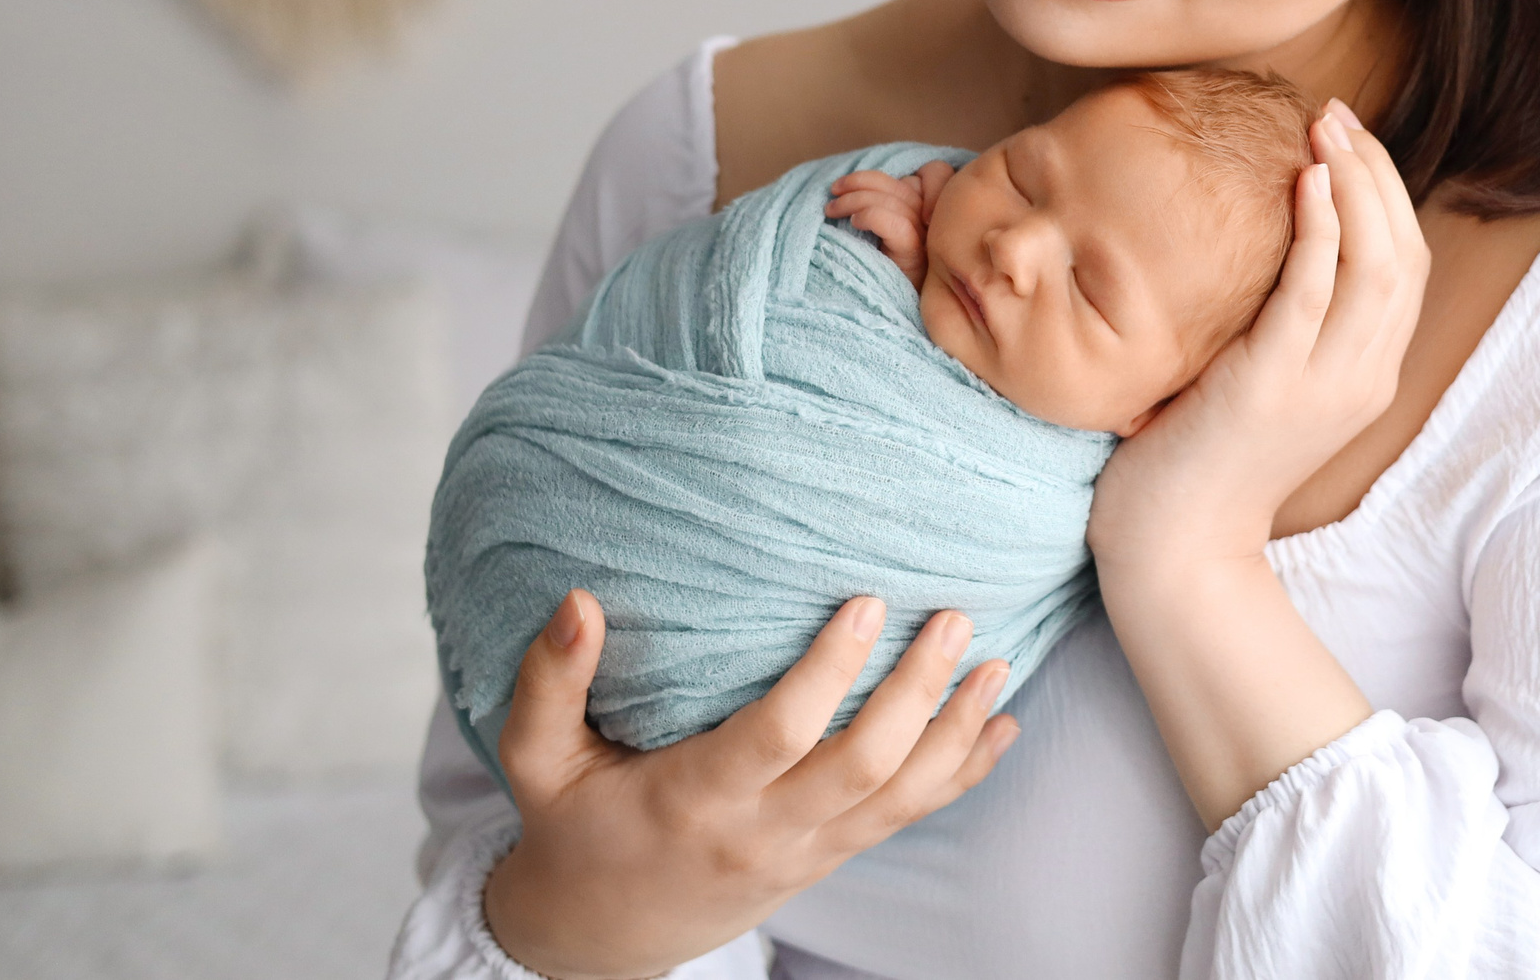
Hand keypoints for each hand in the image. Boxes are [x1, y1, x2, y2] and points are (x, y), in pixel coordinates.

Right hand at [483, 589, 1014, 979]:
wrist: (602, 936)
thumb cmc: (572, 829)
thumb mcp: (538, 764)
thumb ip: (551, 685)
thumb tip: (578, 602)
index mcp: (694, 799)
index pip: (777, 736)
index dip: (828, 673)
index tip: (866, 602)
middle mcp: (763, 831)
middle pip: (862, 767)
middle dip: (917, 692)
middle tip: (954, 618)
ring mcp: (806, 850)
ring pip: (901, 797)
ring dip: (957, 731)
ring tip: (997, 664)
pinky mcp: (830, 855)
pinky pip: (907, 818)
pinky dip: (960, 772)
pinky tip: (1001, 727)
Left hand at [825, 162, 953, 287]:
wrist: (885, 314)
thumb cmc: (881, 274)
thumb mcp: (885, 233)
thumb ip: (888, 206)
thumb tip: (854, 187)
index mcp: (933, 212)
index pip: (932, 172)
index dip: (891, 174)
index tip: (843, 187)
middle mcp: (935, 222)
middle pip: (903, 183)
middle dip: (860, 182)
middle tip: (832, 193)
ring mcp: (928, 237)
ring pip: (895, 199)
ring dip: (855, 199)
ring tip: (831, 210)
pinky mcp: (915, 253)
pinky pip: (894, 222)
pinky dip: (870, 215)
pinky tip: (854, 224)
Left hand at [1086, 99, 1429, 574]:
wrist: (1173, 546)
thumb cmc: (1197, 458)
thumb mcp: (1259, 380)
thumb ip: (1281, 323)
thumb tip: (1266, 246)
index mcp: (1365, 375)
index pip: (1406, 265)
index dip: (1386, 193)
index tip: (1348, 139)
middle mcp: (1362, 378)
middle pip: (1404, 253)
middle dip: (1377, 173)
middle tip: (1338, 116)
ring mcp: (1326, 383)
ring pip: (1376, 264)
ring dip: (1356, 185)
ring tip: (1325, 130)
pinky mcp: (1275, 385)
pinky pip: (1315, 292)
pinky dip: (1320, 229)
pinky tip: (1306, 180)